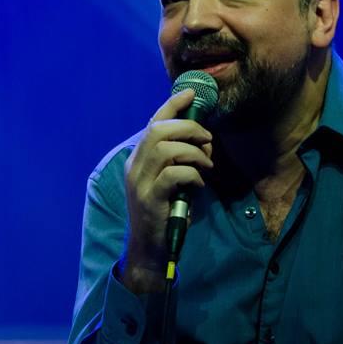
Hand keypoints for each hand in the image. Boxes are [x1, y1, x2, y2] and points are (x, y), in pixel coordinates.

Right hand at [124, 88, 213, 279]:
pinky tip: (199, 184)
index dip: (172, 105)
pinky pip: (174, 174)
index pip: (153, 123)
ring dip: (193, 152)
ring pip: (165, 148)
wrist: (150, 249)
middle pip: (158, 130)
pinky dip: (193, 174)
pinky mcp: (151, 200)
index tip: (192, 93)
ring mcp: (140, 184)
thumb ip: (177, 161)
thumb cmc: (165, 214)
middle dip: (188, 128)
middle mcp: (135, 167)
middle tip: (207, 139)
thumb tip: (202, 139)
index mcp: (138, 160)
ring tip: (206, 164)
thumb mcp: (169, 182)